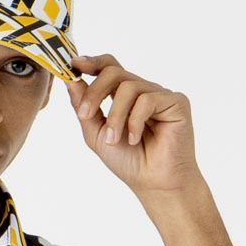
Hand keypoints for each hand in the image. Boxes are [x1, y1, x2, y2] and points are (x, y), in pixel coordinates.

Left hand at [66, 53, 205, 198]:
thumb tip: (69, 79)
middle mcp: (142, 91)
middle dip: (95, 92)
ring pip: (128, 87)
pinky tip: (134, 139)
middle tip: (85, 115)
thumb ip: (83, 107)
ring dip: (115, 115)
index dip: (92, 62)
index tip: (74, 65)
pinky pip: (148, 99)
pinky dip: (135, 121)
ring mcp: (159, 95)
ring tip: (113, 140)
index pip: (109, 67)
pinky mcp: (176, 102)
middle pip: (114, 72)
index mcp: (124, 96)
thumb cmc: (128, 162)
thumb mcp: (96, 134)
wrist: (153, 184)